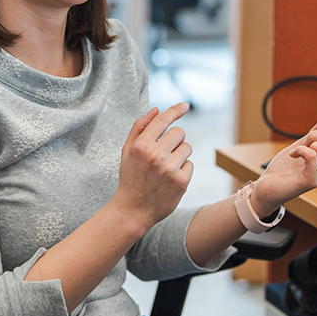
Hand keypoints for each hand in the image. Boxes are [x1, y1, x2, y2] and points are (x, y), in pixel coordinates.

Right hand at [111, 103, 193, 229]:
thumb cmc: (130, 177)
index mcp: (141, 146)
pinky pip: (190, 164)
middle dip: (174, 140)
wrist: (133, 210)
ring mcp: (169, 169)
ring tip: (165, 168)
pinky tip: (170, 180)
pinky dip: (183, 170)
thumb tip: (157, 109)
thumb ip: (140, 128)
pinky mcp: (181, 181)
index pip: (163, 120)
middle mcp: (155, 155)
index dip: (175, 110)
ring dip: (179, 155)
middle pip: (179, 132)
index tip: (184, 105)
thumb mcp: (127, 151)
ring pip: (187, 147)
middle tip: (163, 154)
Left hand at [251, 102, 316, 215]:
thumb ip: (313, 136)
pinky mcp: (312, 182)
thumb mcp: (299, 146)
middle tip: (300, 145)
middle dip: (315, 135)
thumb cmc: (283, 170)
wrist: (267, 188)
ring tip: (297, 152)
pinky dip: (301, 150)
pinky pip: (313, 156)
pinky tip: (294, 155)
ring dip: (310, 143)